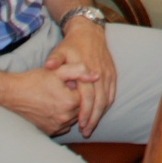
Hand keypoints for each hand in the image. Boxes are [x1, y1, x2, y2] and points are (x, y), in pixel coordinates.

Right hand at [0, 66, 82, 136]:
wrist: (12, 94)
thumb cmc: (35, 80)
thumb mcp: (58, 71)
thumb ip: (79, 71)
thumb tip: (96, 76)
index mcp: (69, 102)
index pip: (87, 95)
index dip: (79, 87)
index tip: (69, 82)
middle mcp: (65, 117)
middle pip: (81, 107)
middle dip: (76, 98)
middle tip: (63, 89)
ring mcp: (57, 126)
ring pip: (74, 117)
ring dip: (71, 108)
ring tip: (59, 97)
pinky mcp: (49, 131)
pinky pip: (65, 125)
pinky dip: (64, 117)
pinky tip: (56, 107)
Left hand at [44, 19, 116, 136]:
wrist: (90, 31)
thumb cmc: (72, 45)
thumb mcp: (60, 50)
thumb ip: (54, 59)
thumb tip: (49, 66)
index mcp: (86, 70)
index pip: (88, 96)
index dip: (85, 112)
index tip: (80, 124)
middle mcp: (99, 74)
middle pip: (99, 101)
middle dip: (93, 118)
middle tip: (86, 131)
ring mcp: (107, 74)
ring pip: (107, 99)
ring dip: (101, 114)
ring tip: (92, 126)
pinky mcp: (112, 73)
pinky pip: (112, 93)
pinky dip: (107, 105)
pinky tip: (101, 112)